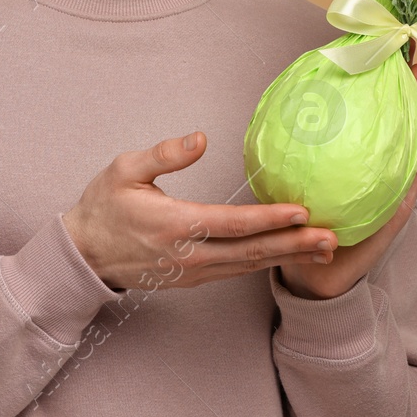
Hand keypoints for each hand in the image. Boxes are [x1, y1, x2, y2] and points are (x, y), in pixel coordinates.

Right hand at [63, 131, 338, 291]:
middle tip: (332, 238)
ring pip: (250, 265)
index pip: (234, 223)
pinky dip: (268, 263)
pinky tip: (289, 254)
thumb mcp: (124, 169)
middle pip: (252, 251)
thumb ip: (164, 154)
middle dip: (294, 244)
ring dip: (288, 257)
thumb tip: (201, 138)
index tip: (301, 211)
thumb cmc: (103, 207)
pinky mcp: (195, 278)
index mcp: (176, 225)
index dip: (270, 218)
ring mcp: (195, 271)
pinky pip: (238, 271)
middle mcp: (191, 254)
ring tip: (325, 249)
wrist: (84, 254)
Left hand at [277, 43, 416, 300]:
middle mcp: (378, 168)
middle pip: (396, 121)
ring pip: (412, 141)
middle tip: (412, 55)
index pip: (368, 114)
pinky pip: (414, 172)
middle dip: (407, 87)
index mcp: (355, 158)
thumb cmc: (308, 221)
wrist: (316, 268)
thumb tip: (289, 97)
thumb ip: (300, 145)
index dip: (378, 84)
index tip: (382, 50)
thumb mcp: (303, 176)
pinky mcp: (399, 204)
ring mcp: (392, 184)